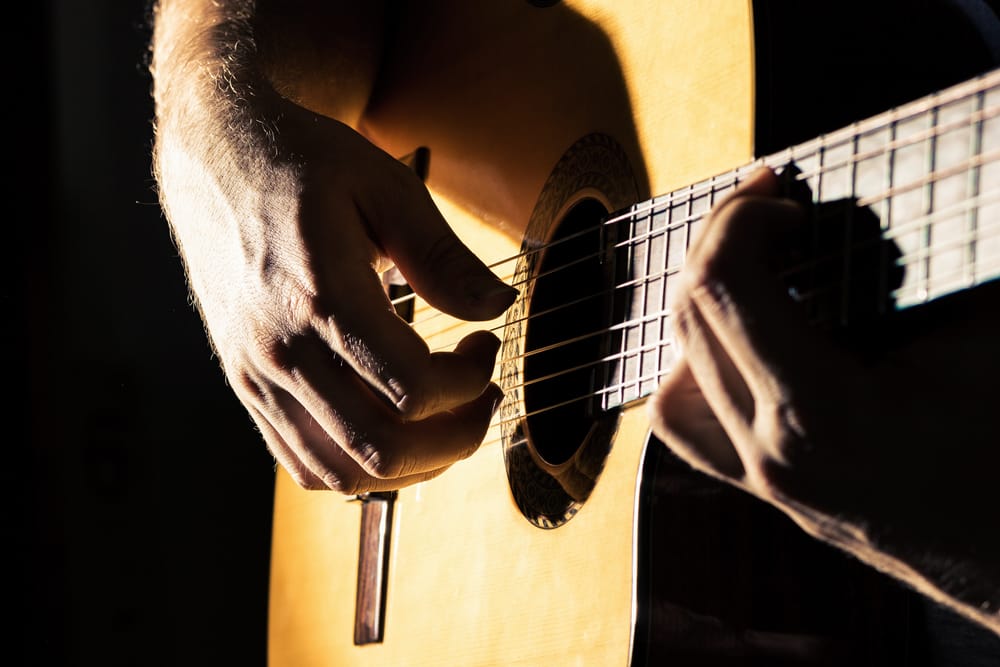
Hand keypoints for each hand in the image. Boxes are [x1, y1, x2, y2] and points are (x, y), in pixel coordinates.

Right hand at [160, 93, 515, 494]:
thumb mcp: (384, 187)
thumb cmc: (302, 165)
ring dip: (413, 464)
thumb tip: (496, 304)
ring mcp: (256, 376)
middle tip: (484, 397)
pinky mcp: (245, 385)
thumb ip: (441, 255)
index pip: (412, 386)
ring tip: (446, 420)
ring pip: (342, 471)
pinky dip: (358, 468)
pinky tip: (392, 431)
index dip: (470, 381)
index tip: (486, 346)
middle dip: (455, 436)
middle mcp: (281, 349)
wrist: (215, 158)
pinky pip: (303, 462)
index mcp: (320, 295)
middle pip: (381, 447)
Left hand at [648, 167, 999, 630]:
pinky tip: (741, 341)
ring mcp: (758, 481)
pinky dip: (694, 370)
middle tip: (771, 205)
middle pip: (692, 318)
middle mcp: (771, 454)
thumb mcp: (983, 334)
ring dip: (701, 308)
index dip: (740, 217)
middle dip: (723, 241)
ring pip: (671, 377)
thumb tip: (854, 202)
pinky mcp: (759, 489)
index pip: (726, 287)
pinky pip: (686, 424)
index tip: (781, 192)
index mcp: (824, 413)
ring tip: (754, 271)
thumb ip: (916, 266)